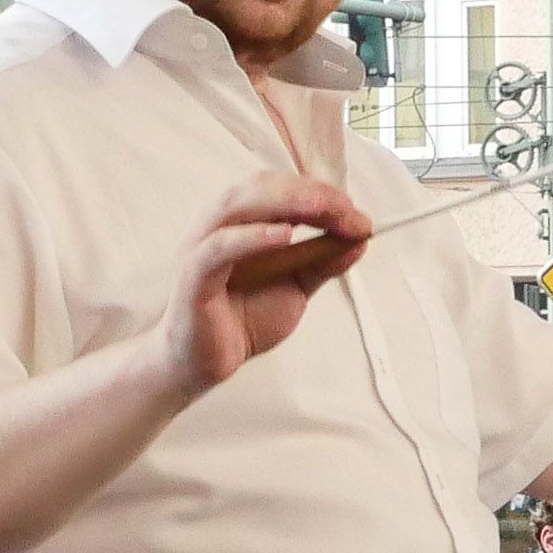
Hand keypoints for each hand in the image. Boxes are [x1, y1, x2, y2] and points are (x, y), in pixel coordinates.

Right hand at [166, 178, 372, 397]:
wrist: (203, 365)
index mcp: (240, 222)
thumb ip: (321, 263)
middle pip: (261, 188)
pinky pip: (219, 248)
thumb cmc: (241, 321)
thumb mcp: (294, 288)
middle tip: (347, 210)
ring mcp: (201, 247)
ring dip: (285, 203)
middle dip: (309, 193)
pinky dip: (251, 237)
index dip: (320, 194)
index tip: (356, 214)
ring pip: (238, 206)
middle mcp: (217, 225)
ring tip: (323, 209)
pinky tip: (283, 235)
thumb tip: (360, 239)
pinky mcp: (192, 276)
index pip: (280, 190)